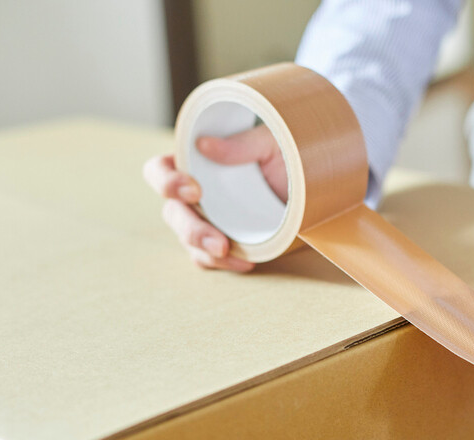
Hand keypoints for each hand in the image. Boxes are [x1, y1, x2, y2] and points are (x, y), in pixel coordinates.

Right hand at [142, 125, 286, 271]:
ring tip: (227, 251)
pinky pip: (208, 259)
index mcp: (194, 163)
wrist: (315, 188)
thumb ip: (241, 144)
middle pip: (172, 213)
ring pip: (187, 240)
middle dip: (191, 229)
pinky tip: (245, 262)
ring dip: (204, 249)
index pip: (158, 170)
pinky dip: (222, 263)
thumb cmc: (287, 157)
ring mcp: (206, 221)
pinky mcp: (222, 242)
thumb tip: (204, 145)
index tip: (195, 190)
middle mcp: (193, 194)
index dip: (167, 181)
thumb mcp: (271, 143)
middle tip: (217, 240)